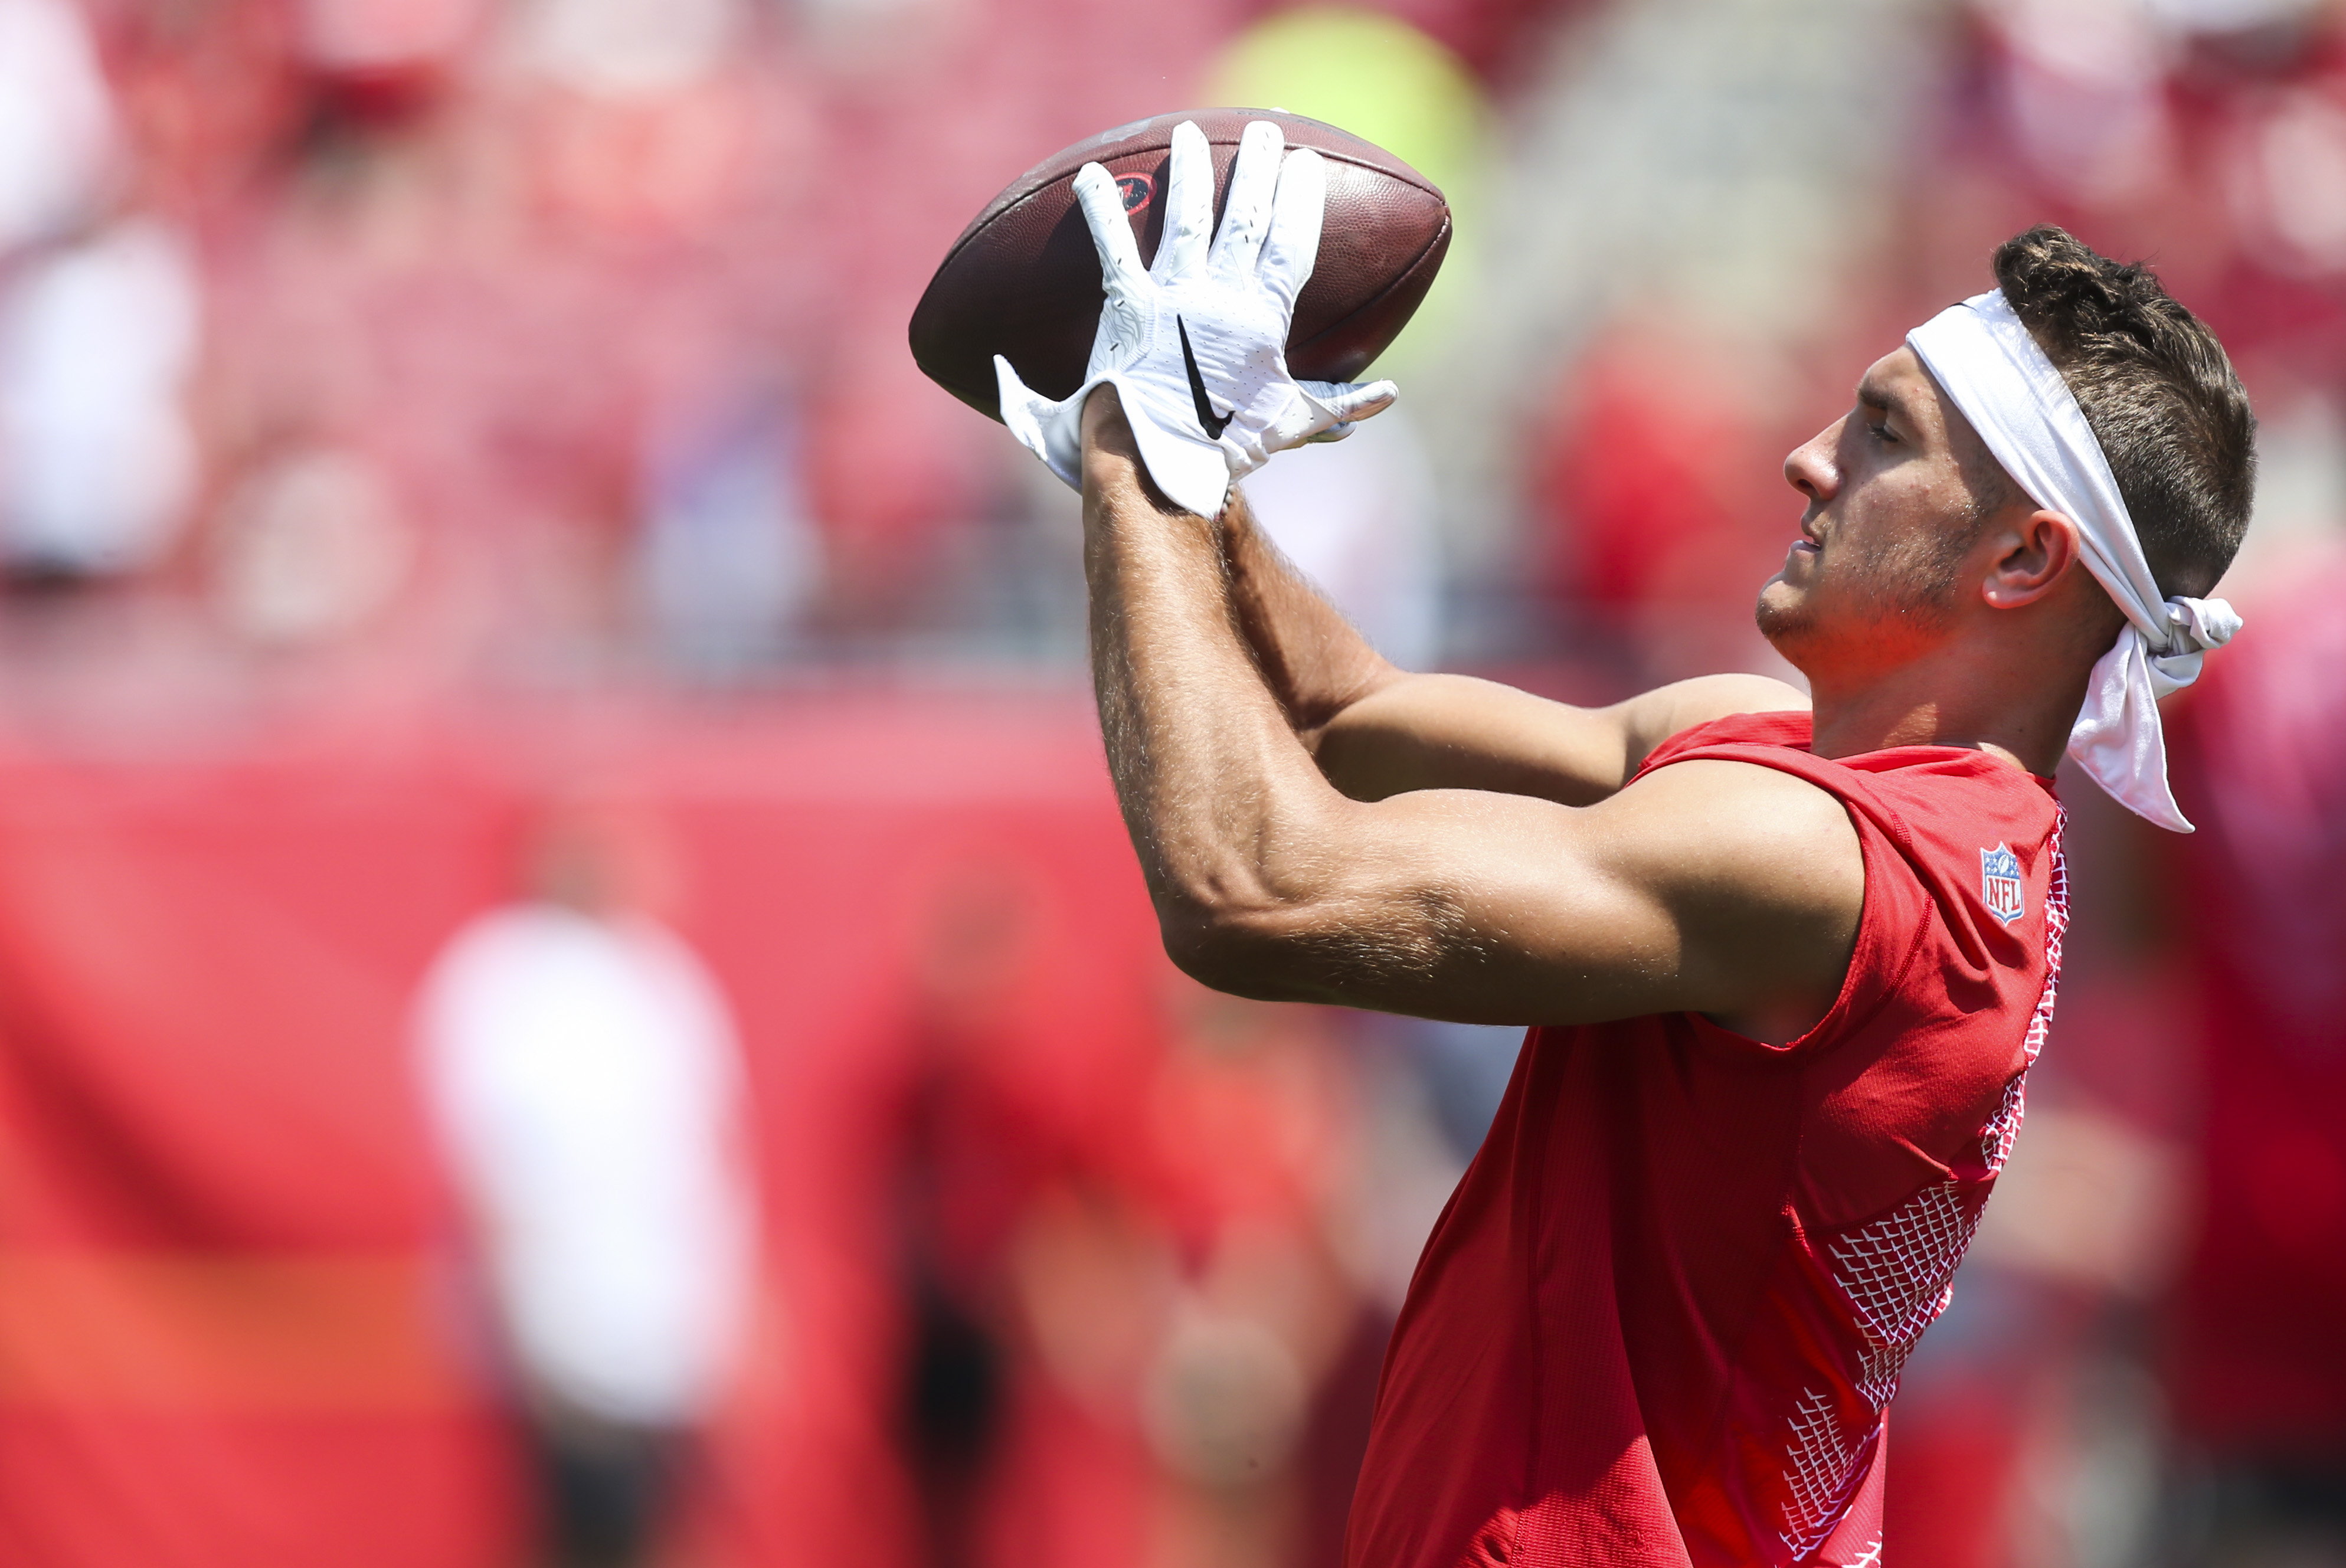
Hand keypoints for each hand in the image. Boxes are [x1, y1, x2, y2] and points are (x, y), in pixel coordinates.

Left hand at [994, 119, 1398, 518]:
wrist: (1158, 464)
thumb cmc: (1221, 450)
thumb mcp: (1289, 427)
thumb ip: (1338, 406)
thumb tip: (1387, 396)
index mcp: (1263, 321)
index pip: (1292, 247)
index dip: (1301, 202)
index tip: (1307, 165)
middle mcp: (1221, 297)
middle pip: (1245, 217)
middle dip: (1258, 168)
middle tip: (1266, 128)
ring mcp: (1174, 296)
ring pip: (1188, 218)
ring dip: (1191, 172)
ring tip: (1190, 133)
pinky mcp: (1128, 305)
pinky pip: (1113, 247)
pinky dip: (1101, 208)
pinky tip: (1092, 173)